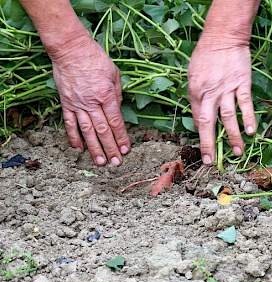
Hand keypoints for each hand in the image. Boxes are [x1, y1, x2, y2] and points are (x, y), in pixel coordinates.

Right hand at [50, 35, 129, 165]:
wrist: (71, 49)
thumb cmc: (95, 58)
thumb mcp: (114, 74)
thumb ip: (117, 95)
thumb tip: (118, 112)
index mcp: (106, 95)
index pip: (116, 122)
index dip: (122, 138)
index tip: (126, 150)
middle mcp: (92, 103)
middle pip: (103, 130)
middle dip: (111, 148)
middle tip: (116, 163)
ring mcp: (77, 104)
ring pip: (87, 131)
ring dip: (94, 148)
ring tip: (100, 162)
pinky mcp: (66, 104)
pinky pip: (70, 124)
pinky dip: (73, 137)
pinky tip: (78, 149)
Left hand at [188, 40, 255, 164]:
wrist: (222, 37)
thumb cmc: (203, 56)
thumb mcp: (191, 77)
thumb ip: (194, 98)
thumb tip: (198, 118)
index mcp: (195, 93)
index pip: (196, 119)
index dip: (200, 135)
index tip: (204, 147)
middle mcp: (209, 94)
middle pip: (209, 123)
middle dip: (209, 144)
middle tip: (211, 161)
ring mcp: (226, 89)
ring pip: (228, 117)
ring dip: (232, 136)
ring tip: (237, 152)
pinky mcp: (242, 84)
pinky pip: (245, 104)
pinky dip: (248, 118)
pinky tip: (251, 131)